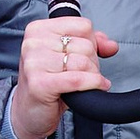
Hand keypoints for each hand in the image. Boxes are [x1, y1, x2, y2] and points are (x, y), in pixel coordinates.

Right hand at [8, 10, 117, 138]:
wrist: (28, 112)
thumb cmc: (47, 83)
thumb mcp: (66, 56)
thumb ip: (91, 44)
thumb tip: (111, 45)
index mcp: (38, 29)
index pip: (83, 26)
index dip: (91, 43)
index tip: (83, 56)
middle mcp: (33, 43)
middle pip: (85, 45)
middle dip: (92, 62)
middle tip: (82, 74)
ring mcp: (35, 63)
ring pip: (84, 62)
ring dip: (92, 75)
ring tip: (84, 82)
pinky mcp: (40, 83)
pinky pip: (78, 79)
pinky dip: (93, 84)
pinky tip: (96, 87)